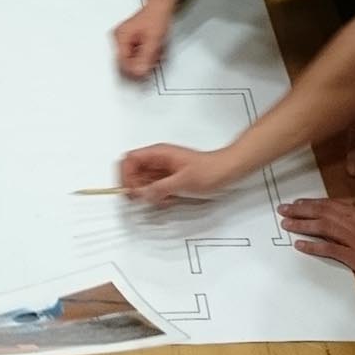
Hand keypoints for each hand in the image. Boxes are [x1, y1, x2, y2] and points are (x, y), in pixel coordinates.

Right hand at [114, 0, 175, 78]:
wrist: (160, 8)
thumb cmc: (156, 18)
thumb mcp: (153, 40)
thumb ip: (146, 57)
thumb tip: (139, 73)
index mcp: (121, 36)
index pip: (122, 63)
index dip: (134, 71)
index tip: (145, 74)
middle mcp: (119, 38)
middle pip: (126, 63)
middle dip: (142, 64)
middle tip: (153, 59)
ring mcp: (124, 40)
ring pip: (132, 61)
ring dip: (146, 60)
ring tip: (156, 51)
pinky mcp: (130, 42)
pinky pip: (135, 56)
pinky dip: (146, 55)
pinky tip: (153, 50)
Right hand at [119, 142, 234, 205]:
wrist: (229, 171)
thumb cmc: (211, 170)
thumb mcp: (183, 182)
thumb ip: (160, 189)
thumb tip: (141, 194)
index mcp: (159, 154)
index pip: (129, 160)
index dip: (126, 176)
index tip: (132, 191)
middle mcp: (159, 160)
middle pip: (133, 172)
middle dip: (136, 188)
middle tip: (145, 199)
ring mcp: (164, 170)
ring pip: (143, 182)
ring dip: (147, 194)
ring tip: (160, 200)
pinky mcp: (170, 180)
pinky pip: (155, 188)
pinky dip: (157, 197)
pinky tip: (168, 200)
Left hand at [277, 196, 354, 284]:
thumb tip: (349, 202)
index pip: (331, 205)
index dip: (312, 204)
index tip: (298, 203)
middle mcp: (353, 225)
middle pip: (321, 215)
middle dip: (300, 212)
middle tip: (282, 210)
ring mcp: (353, 243)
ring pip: (322, 230)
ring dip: (301, 226)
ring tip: (285, 223)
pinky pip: (330, 251)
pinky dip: (313, 247)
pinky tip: (300, 244)